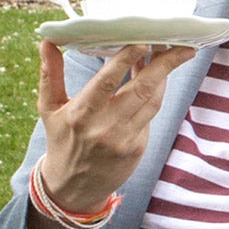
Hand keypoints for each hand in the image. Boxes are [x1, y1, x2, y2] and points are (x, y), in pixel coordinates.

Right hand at [35, 40, 198, 215]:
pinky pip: (152, 115)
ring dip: (165, 76)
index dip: (129, 59)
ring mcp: (123, 139)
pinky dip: (156, 95)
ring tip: (172, 55)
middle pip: (143, 88)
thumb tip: (47, 41)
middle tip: (180, 44)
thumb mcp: (49, 109)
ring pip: (153, 99)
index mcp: (80, 114)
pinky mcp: (137, 147)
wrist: (71, 188)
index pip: (109, 80)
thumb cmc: (61, 140)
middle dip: (165, 63)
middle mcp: (104, 127)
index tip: (144, 40)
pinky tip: (160, 79)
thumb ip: (50, 74)